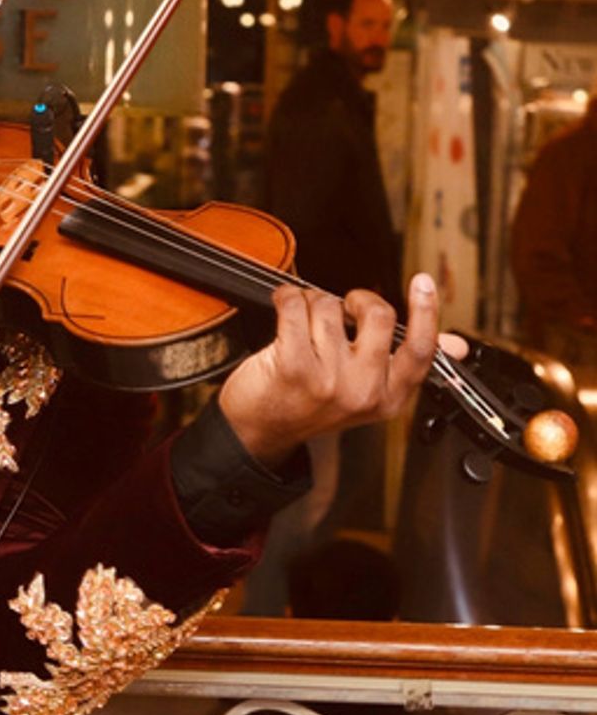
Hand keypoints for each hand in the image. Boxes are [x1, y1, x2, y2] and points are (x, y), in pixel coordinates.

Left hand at [217, 272, 464, 467]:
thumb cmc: (308, 405)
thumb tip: (457, 345)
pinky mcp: (294, 366)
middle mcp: (362, 392)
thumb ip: (405, 364)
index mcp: (388, 399)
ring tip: (302, 325)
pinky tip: (283, 305)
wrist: (257, 431)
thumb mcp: (365, 393)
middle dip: (356, 299)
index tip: (423, 283)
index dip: (427, 313)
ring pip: (330, 307)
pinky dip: (287, 296)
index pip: (421, 351)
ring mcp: (329, 380)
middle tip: (341, 307)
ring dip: (312, 304)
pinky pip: (296, 305)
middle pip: (378, 315)